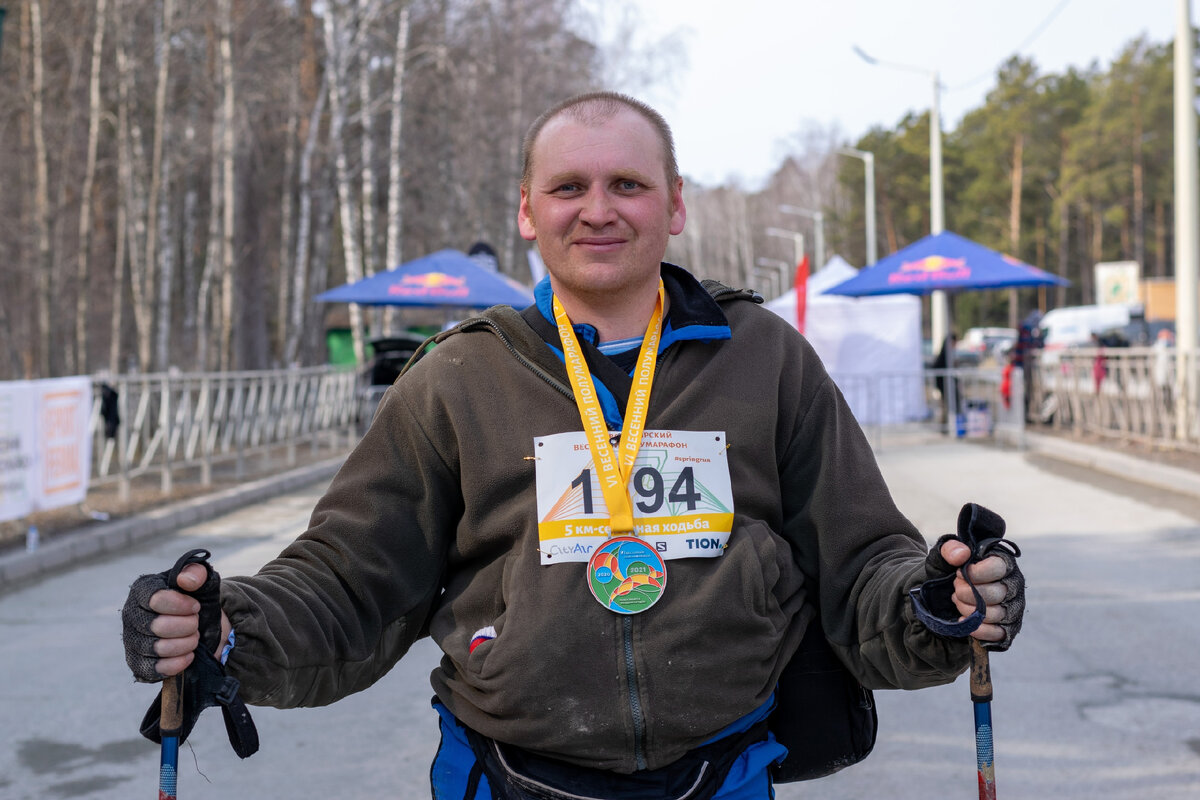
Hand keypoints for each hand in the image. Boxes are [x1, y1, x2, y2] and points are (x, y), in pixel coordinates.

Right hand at [139, 563, 230, 677]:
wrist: (198, 624)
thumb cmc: (195, 598)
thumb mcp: (202, 581)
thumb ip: (196, 573)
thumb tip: (186, 580)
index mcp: (142, 590)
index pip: (155, 599)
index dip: (180, 605)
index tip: (196, 606)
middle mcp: (131, 614)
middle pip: (157, 626)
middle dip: (187, 626)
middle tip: (196, 623)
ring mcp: (131, 640)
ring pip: (157, 648)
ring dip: (185, 644)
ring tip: (194, 637)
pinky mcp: (137, 663)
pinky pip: (153, 669)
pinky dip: (176, 663)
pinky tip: (189, 655)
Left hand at [938, 539, 1010, 644]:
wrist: (942, 596)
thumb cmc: (949, 573)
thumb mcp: (944, 557)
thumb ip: (950, 550)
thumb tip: (962, 554)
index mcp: (1002, 563)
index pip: (997, 568)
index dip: (974, 573)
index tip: (959, 574)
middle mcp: (1013, 585)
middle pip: (995, 594)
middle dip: (967, 593)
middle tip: (956, 589)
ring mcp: (1013, 607)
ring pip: (995, 614)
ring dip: (969, 610)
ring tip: (958, 602)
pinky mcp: (1008, 627)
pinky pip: (998, 633)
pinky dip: (978, 629)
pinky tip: (963, 620)